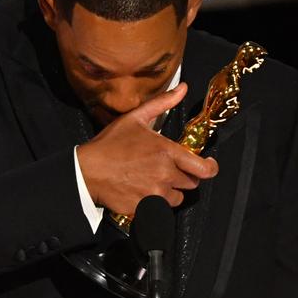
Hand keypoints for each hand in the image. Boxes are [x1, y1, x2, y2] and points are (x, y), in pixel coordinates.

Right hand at [77, 83, 218, 215]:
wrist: (87, 170)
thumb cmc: (110, 144)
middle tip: (168, 169)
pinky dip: (155, 202)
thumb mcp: (135, 118)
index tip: (208, 166)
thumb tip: (183, 88)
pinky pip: (160, 209)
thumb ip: (163, 103)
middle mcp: (165, 174)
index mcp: (167, 152)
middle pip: (191, 183)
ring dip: (170, 191)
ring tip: (153, 180)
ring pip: (176, 198)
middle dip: (184, 177)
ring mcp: (155, 193)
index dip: (210, 168)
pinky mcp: (145, 208)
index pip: (203, 168)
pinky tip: (142, 191)